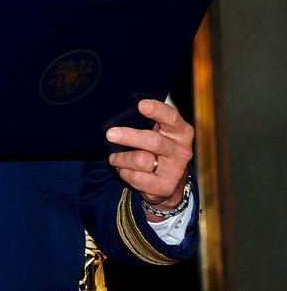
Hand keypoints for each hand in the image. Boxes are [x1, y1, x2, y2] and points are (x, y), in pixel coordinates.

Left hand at [106, 98, 193, 215]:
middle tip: (110, 134)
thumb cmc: (159, 149)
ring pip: (141, 160)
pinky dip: (124, 172)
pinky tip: (123, 169)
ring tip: (114, 157)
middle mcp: (180, 151)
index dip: (157, 110)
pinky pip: (137, 178)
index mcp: (181, 132)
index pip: (171, 118)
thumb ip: (147, 122)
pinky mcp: (165, 186)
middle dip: (129, 137)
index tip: (141, 105)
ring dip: (121, 158)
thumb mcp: (159, 133)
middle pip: (153, 141)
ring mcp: (174, 170)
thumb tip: (119, 112)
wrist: (171, 183)